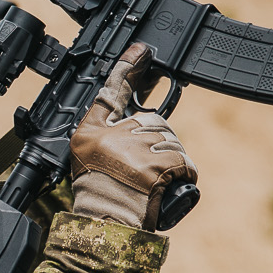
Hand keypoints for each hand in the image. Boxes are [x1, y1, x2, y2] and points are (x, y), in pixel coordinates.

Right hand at [69, 44, 198, 230]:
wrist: (108, 223)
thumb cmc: (99, 192)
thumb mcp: (90, 155)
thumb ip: (108, 128)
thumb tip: (139, 113)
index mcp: (94, 130)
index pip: (112, 90)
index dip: (127, 67)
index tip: (141, 49)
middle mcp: (116, 135)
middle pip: (152, 122)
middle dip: (153, 142)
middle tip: (136, 170)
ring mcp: (141, 149)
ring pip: (170, 143)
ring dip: (167, 162)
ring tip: (147, 183)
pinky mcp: (163, 164)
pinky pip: (183, 162)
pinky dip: (179, 175)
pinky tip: (162, 187)